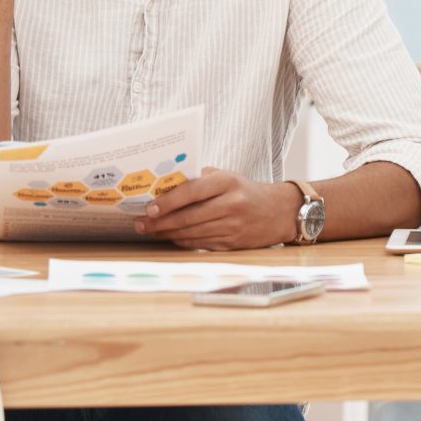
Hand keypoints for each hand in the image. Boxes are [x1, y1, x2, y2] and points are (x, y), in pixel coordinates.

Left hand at [134, 168, 299, 250]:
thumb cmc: (247, 191)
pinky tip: (171, 237)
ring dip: (167, 233)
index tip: (149, 208)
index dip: (167, 201)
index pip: (192, 191)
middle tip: (140, 224)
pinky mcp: (233, 244)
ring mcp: (233, 226)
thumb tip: (165, 185)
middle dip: (160, 222)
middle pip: (188, 216)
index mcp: (228, 182)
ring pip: (191, 233)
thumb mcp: (228, 176)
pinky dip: (182, 241)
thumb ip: (200, 178)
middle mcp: (232, 204)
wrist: (280, 212)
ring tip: (150, 231)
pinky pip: (200, 244)